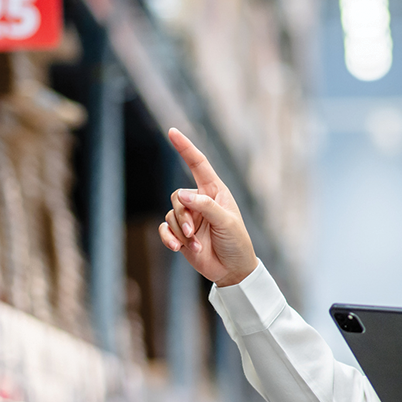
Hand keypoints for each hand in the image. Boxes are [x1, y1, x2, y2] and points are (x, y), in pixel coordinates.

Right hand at [157, 129, 257, 286]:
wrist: (232, 270)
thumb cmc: (236, 242)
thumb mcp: (226, 222)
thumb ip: (205, 206)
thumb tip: (181, 195)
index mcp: (215, 192)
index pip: (198, 164)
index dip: (185, 148)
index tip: (172, 132)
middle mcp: (200, 202)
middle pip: (178, 196)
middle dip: (182, 214)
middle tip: (191, 232)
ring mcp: (189, 218)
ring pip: (171, 214)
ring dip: (179, 231)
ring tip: (192, 244)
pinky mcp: (180, 234)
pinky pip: (165, 229)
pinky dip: (168, 238)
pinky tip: (177, 248)